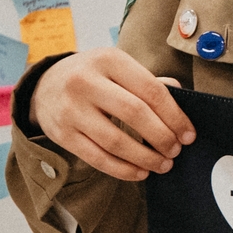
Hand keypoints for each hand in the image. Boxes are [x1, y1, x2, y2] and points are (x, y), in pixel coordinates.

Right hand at [31, 47, 194, 178]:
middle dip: (162, 137)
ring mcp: (70, 109)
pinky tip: (140, 172)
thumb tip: (181, 96)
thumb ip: (148, 81)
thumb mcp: (118, 67)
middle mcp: (86, 82)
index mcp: (108, 60)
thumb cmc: (94, 76)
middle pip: (134, 114)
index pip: (151, 91)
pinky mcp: (61, 134)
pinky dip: (122, 169)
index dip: (175, 116)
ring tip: (163, 164)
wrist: (44, 83)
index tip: (188, 135)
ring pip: (115, 141)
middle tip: (176, 150)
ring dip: (145, 158)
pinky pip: (97, 157)